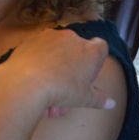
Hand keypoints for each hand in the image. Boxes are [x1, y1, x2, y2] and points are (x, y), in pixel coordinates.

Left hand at [0, 29, 115, 115]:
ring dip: (56, 65)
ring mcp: (50, 36)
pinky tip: (36, 79)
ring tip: (49, 88)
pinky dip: (41, 61)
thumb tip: (111, 103)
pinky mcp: (32, 38)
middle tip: (68, 85)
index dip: (97, 60)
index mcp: (89, 50)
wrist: (27, 81)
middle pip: (77, 50)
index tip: (88, 74)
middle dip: (73, 67)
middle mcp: (71, 38)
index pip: (101, 47)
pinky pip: (41, 49)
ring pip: (58, 50)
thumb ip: (100, 99)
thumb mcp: (85, 98)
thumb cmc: (61, 89)